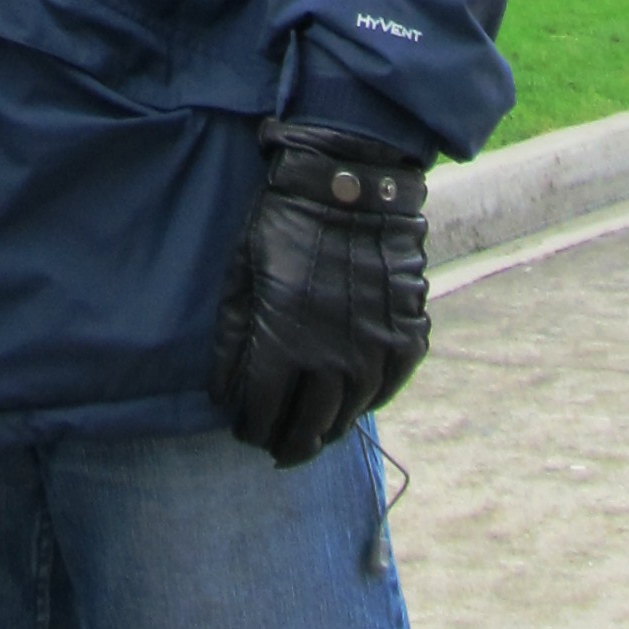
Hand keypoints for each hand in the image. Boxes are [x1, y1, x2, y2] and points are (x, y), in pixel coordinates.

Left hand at [210, 121, 430, 469]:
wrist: (349, 181)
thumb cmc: (285, 222)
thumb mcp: (242, 272)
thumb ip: (232, 338)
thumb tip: (221, 394)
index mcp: (284, 343)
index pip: (265, 413)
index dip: (253, 430)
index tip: (246, 431)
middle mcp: (333, 358)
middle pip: (310, 426)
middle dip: (290, 443)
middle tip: (279, 447)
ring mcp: (375, 349)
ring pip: (351, 413)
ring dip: (330, 429)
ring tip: (315, 433)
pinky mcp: (407, 334)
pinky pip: (388, 387)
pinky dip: (369, 401)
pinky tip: (354, 402)